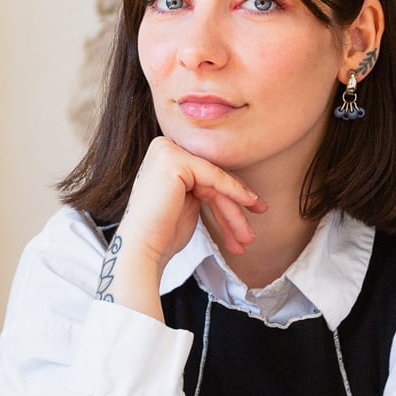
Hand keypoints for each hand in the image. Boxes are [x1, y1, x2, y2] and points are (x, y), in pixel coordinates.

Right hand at [102, 137, 266, 320]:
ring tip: (247, 237)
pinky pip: (214, 177)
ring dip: (235, 212)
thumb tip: (238, 186)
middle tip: (250, 233)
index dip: (231, 195)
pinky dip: (235, 192)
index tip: (253, 213)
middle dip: (235, 207)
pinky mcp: (174, 160)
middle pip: (212, 178)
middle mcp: (164, 147)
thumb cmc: (162, 234)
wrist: (142, 249)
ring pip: (215, 180)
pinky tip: (250, 204)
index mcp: (165, 156)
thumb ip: (205, 188)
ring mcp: (167, 151)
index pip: (206, 174)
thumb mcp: (189, 203)